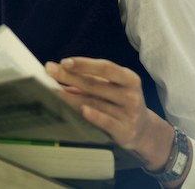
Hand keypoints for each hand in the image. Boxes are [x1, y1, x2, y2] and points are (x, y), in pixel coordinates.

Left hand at [45, 57, 175, 173]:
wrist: (144, 131)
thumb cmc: (120, 102)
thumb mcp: (112, 87)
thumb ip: (90, 80)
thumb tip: (59, 73)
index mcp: (129, 78)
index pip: (105, 68)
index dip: (84, 64)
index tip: (65, 62)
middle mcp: (131, 94)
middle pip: (95, 84)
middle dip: (70, 76)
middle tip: (50, 71)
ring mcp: (129, 114)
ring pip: (95, 103)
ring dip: (72, 97)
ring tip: (54, 92)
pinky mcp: (125, 131)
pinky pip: (107, 122)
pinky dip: (94, 116)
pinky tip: (82, 110)